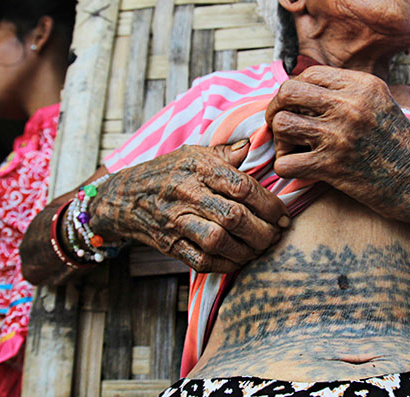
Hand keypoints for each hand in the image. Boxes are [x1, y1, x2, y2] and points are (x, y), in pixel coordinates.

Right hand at [88, 141, 289, 272]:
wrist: (125, 196)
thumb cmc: (169, 172)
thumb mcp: (195, 153)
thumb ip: (227, 153)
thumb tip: (253, 147)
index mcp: (198, 168)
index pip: (242, 187)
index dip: (270, 204)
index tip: (284, 215)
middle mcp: (187, 193)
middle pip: (233, 217)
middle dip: (263, 230)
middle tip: (277, 234)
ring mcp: (176, 221)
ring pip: (218, 241)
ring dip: (247, 249)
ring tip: (261, 247)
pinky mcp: (169, 245)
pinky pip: (201, 260)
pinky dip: (226, 264)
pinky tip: (239, 259)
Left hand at [265, 66, 409, 218]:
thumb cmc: (400, 145)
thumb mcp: (381, 103)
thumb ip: (349, 92)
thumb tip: (305, 88)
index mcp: (363, 85)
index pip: (310, 74)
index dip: (296, 90)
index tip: (299, 107)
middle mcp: (350, 105)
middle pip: (288, 92)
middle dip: (277, 109)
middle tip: (283, 125)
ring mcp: (340, 135)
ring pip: (282, 124)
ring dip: (281, 140)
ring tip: (293, 149)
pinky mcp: (333, 166)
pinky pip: (286, 163)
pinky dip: (286, 168)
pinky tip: (301, 170)